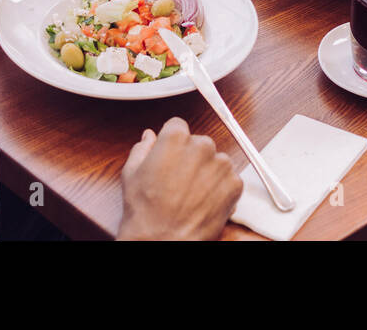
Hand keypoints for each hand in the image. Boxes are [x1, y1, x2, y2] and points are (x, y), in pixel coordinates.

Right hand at [117, 117, 242, 239]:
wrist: (163, 240)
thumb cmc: (145, 210)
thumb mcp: (131, 173)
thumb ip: (142, 148)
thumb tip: (149, 136)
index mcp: (176, 137)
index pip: (178, 126)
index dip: (172, 143)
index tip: (170, 156)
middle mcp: (202, 146)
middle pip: (199, 143)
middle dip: (192, 157)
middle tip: (179, 180)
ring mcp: (221, 165)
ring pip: (216, 160)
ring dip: (208, 172)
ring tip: (191, 193)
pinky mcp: (234, 184)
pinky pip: (230, 179)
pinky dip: (220, 188)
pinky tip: (204, 201)